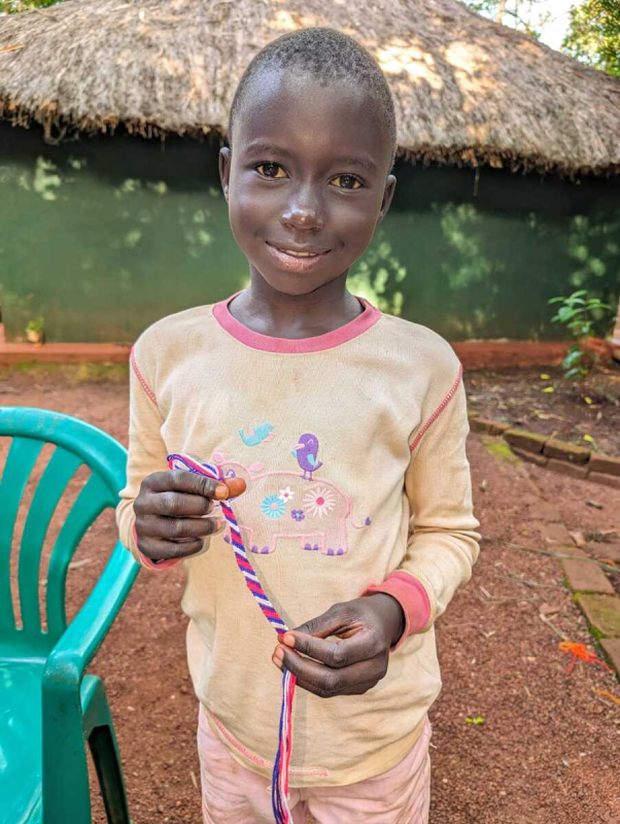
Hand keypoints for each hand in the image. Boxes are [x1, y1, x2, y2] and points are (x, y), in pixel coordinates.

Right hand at [133, 470, 245, 560]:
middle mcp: (143, 502)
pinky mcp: (146, 545)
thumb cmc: (178, 498)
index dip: (203, 484)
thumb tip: (241, 485)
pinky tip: (201, 540)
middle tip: (214, 509)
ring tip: (215, 525)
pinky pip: (172, 549)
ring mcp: (143, 525)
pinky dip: (192, 546)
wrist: (152, 522)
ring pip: (174, 528)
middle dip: (200, 506)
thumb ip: (218, 486)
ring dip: (200, 527)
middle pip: (173, 504)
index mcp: (153, 481)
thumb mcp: (192, 488)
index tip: (224, 492)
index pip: (178, 479)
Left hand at [272, 594, 404, 697]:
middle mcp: (374, 668)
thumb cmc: (361, 613)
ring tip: (279, 658)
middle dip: (299, 667)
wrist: (384, 623)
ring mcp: (368, 682)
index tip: (285, 637)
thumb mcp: (341, 611)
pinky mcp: (359, 689)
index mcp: (374, 643)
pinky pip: (330, 690)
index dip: (308, 648)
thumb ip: (316, 626)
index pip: (337, 655)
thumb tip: (285, 638)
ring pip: (327, 689)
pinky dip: (309, 680)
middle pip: (330, 679)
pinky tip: (294, 666)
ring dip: (299, 676)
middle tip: (277, 652)